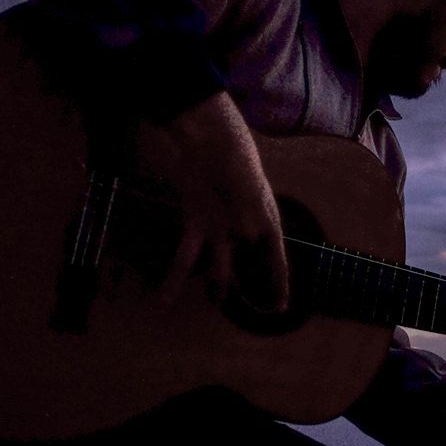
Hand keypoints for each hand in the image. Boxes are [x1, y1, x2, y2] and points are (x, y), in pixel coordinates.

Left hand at [153, 91, 288, 316]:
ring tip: (210, 307)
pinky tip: (164, 295)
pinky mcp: (193, 219)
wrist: (205, 133)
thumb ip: (249, 219)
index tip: (281, 306)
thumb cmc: (233, 157)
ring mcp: (218, 223)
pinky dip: (176, 274)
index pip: (276, 257)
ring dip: (210, 285)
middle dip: (249, 288)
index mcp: (265, 217)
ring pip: (215, 264)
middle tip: (249, 311)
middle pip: (248, 264)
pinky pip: (186, 252)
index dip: (278, 282)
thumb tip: (248, 242)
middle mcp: (243, 224)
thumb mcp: (248, 190)